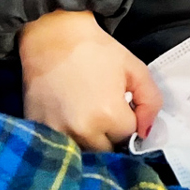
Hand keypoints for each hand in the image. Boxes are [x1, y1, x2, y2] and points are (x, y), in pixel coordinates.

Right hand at [17, 10, 160, 150]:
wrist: (54, 36)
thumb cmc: (97, 50)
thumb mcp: (135, 69)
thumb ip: (151, 102)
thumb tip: (145, 133)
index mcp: (109, 115)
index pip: (128, 135)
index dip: (128, 120)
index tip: (120, 104)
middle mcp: (83, 131)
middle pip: (106, 151)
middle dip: (110, 136)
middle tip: (103, 112)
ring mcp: (57, 133)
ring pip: (84, 153)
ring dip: (89, 141)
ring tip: (86, 116)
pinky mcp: (38, 129)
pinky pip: (59, 147)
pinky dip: (66, 138)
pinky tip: (67, 117)